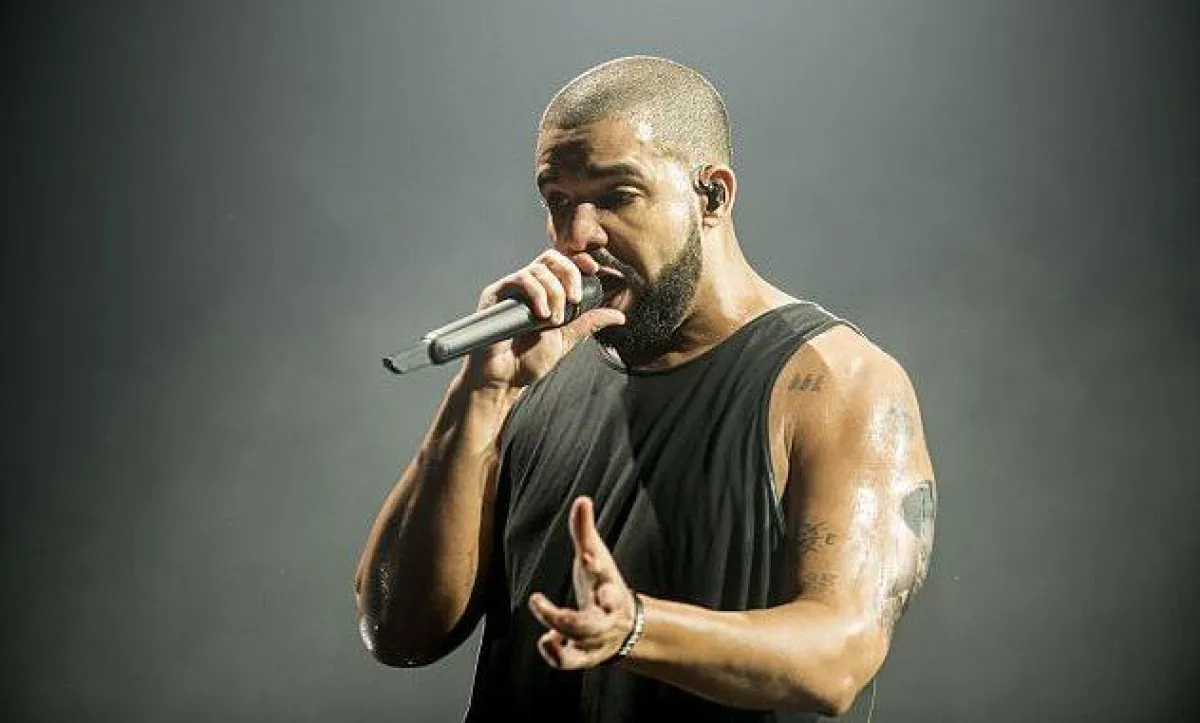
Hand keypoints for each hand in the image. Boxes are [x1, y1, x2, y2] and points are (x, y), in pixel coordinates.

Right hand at [464, 250, 624, 389]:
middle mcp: (528, 286)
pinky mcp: (496, 293)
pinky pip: (520, 279)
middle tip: (575, 300)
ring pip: (539, 269)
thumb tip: (619, 316)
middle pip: (552, 258)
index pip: (562, 264)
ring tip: (553, 320)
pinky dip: (537, 294)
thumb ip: (588, 324)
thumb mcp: (566, 339)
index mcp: (545, 293)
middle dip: (570, 275)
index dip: (579, 261)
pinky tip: (541, 315)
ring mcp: (512, 289)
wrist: (503, 379)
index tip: (594, 270)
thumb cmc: (528, 361)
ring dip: (554, 293)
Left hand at [528, 496, 637, 669]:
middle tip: (538, 603)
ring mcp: (595, 639)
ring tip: (538, 611)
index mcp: (610, 588)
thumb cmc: (603, 584)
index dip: (595, 565)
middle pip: (590, 622)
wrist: (627, 626)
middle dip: (567, 617)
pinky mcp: (584, 655)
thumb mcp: (596, 557)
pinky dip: (555, 654)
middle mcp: (605, 617)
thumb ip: (585, 532)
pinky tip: (546, 638)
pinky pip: (569, 662)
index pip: (605, 576)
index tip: (584, 555)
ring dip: (557, 632)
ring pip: (579, 644)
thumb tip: (581, 499)